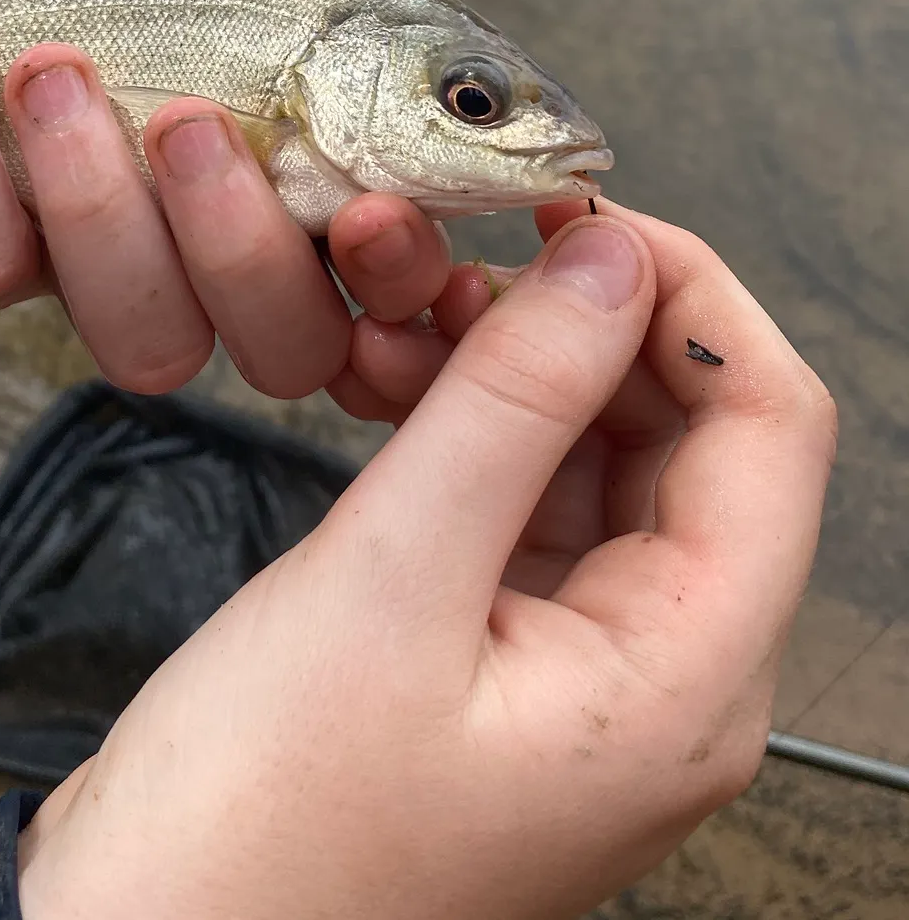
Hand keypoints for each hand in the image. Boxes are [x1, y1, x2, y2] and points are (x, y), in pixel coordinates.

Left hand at [0, 0, 450, 398]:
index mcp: (296, 155)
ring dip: (98, 205)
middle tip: (192, 118)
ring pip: (142, 336)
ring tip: (50, 64)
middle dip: (246, 249)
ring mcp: (89, 259)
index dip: (406, 274)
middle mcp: (206, 235)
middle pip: (283, 346)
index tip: (371, 207)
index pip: (390, 272)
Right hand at [15, 202, 836, 919]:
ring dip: (501, 368)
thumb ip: (512, 403)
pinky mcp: (491, 651)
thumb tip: (610, 262)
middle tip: (453, 259)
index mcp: (682, 678)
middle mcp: (657, 674)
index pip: (771, 425)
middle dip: (575, 325)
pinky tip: (379, 383)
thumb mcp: (390, 576)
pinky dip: (457, 427)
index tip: (577, 217)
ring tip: (389, 315)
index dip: (689, 294)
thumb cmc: (261, 813)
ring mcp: (572, 665)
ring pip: (587, 458)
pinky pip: (513, 501)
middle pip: (681, 435)